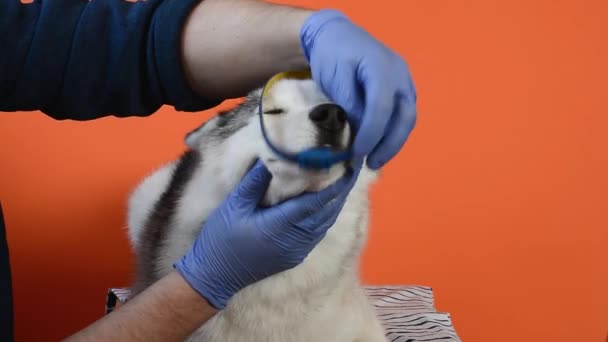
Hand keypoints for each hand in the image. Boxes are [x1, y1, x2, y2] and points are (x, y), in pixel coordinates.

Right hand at [174, 159, 362, 309]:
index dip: (332, 185)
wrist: (215, 275)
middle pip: (325, 213)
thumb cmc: (221, 238)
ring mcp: (296, 251)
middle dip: (338, 192)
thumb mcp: (235, 205)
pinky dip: (324, 218)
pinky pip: (316, 234)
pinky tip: (324, 205)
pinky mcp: (294, 257)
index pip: (314, 202)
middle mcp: (294, 240)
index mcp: (279, 226)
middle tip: (348, 171)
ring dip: (333, 205)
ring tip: (341, 184)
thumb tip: (272, 159)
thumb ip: (256, 182)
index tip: (343, 168)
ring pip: (323, 225)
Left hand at [300, 9, 416, 169]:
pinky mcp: (402, 91)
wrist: (338, 36)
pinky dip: (393, 134)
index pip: (382, 108)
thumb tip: (358, 134)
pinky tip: (378, 147)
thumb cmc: (333, 55)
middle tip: (371, 164)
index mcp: (383, 69)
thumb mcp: (335, 78)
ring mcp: (405, 83)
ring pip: (407, 120)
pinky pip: (403, 116)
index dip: (372, 134)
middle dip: (389, 145)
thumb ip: (349, 104)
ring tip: (374, 161)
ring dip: (393, 143)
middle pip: (404, 117)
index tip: (358, 153)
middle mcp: (401, 77)